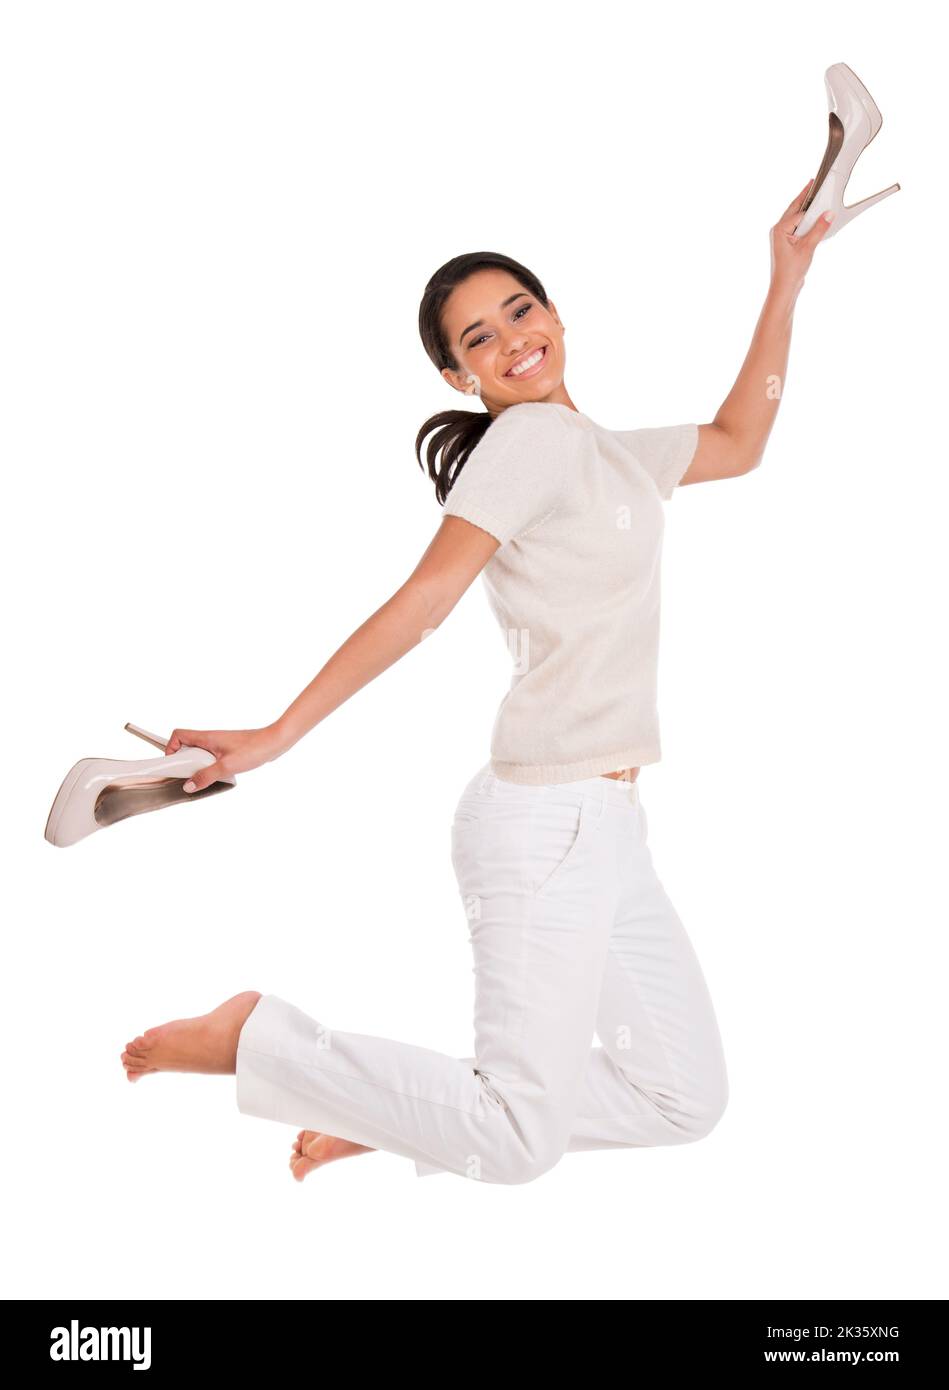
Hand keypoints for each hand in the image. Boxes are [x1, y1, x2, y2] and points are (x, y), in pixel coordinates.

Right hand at [165, 724, 286, 793]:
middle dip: (183, 761)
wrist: (275, 743)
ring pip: (199, 754)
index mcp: (206, 737)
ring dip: (198, 766)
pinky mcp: (228, 751)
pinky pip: (211, 758)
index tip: (174, 764)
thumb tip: (188, 786)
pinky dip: (209, 767)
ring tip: (205, 777)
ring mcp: (219, 744)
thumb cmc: (254, 748)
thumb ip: (206, 776)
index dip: (171, 748)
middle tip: (189, 775)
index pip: (178, 735)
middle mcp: (210, 739)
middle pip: (186, 746)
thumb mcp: (227, 766)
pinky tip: (219, 776)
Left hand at [769, 179, 834, 295]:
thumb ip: (819, 229)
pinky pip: (797, 227)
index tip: (821, 191)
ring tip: (815, 197)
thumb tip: (829, 214)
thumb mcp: (808, 248)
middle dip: (804, 197)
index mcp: (780, 229)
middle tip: (812, 183)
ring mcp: (782, 237)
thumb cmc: (791, 270)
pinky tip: (814, 218)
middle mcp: (778, 230)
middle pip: (794, 209)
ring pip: (795, 217)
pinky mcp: (787, 243)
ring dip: (806, 209)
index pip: (799, 211)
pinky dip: (806, 221)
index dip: (812, 203)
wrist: (784, 288)